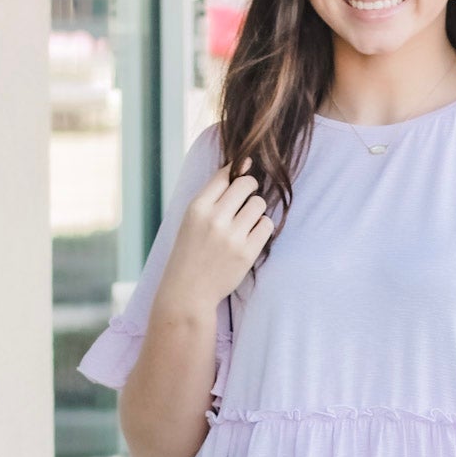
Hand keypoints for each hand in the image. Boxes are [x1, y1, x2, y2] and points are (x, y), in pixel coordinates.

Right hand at [157, 158, 273, 317]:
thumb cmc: (190, 252)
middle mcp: (215, 219)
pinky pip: (267, 225)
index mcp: (197, 207)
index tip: (241, 175)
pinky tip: (251, 235)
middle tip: (246, 199)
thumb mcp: (191, 219)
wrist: (188, 292)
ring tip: (245, 222)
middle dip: (250, 187)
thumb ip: (213, 195)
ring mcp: (232, 237)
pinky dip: (262, 227)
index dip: (237, 172)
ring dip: (256, 210)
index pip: (225, 175)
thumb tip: (244, 164)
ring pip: (259, 204)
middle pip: (246, 184)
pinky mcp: (247, 253)